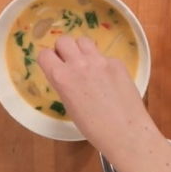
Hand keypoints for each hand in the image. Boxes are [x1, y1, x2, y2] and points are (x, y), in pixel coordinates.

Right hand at [37, 35, 155, 151]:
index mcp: (61, 77)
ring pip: (84, 41)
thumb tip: (67, 75)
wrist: (125, 131)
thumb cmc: (93, 128)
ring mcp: (100, 61)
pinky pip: (104, 56)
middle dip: (63, 50)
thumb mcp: (70, 105)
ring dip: (82, 50)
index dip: (48, 60)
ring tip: (88, 65)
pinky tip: (109, 80)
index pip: (45, 54)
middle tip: (69, 63)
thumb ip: (65, 84)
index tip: (53, 65)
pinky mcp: (117, 62)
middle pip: (64, 40)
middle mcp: (79, 64)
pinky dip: (102, 63)